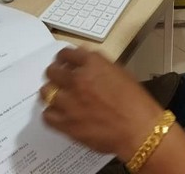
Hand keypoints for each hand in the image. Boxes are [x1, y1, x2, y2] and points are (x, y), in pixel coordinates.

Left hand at [40, 47, 163, 160]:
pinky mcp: (66, 123)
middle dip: (56, 74)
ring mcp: (69, 101)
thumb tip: (85, 61)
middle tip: (60, 79)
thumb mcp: (120, 72)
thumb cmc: (135, 102)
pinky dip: (51, 113)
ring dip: (52, 92)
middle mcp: (77, 79)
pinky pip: (47, 115)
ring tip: (58, 96)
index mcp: (92, 64)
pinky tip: (59, 114)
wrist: (138, 129)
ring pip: (46, 91)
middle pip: (52, 71)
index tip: (64, 63)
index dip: (63, 58)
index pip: (66, 54)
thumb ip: (99, 65)